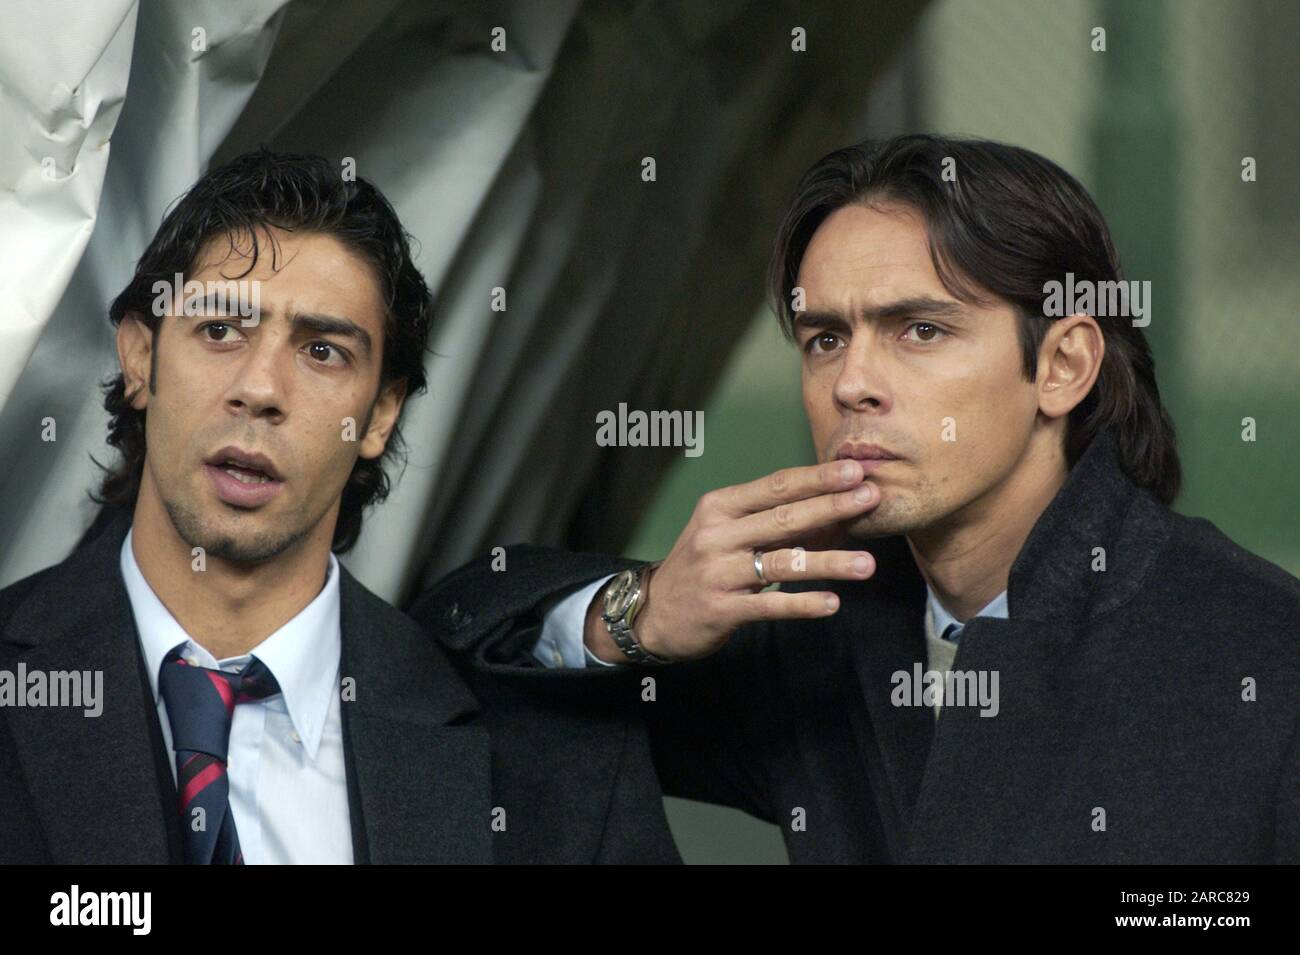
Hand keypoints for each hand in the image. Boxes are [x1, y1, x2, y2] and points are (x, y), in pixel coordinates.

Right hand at [584, 459, 879, 662]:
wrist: (654, 612)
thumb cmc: (703, 565)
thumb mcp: (727, 532)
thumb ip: (774, 521)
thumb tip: (836, 511)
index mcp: (719, 507)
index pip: (776, 486)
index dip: (817, 478)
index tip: (855, 470)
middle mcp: (717, 535)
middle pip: (784, 518)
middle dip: (833, 506)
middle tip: (872, 498)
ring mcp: (718, 572)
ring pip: (783, 563)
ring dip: (829, 562)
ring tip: (867, 565)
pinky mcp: (721, 609)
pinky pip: (770, 606)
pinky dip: (803, 604)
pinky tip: (833, 603)